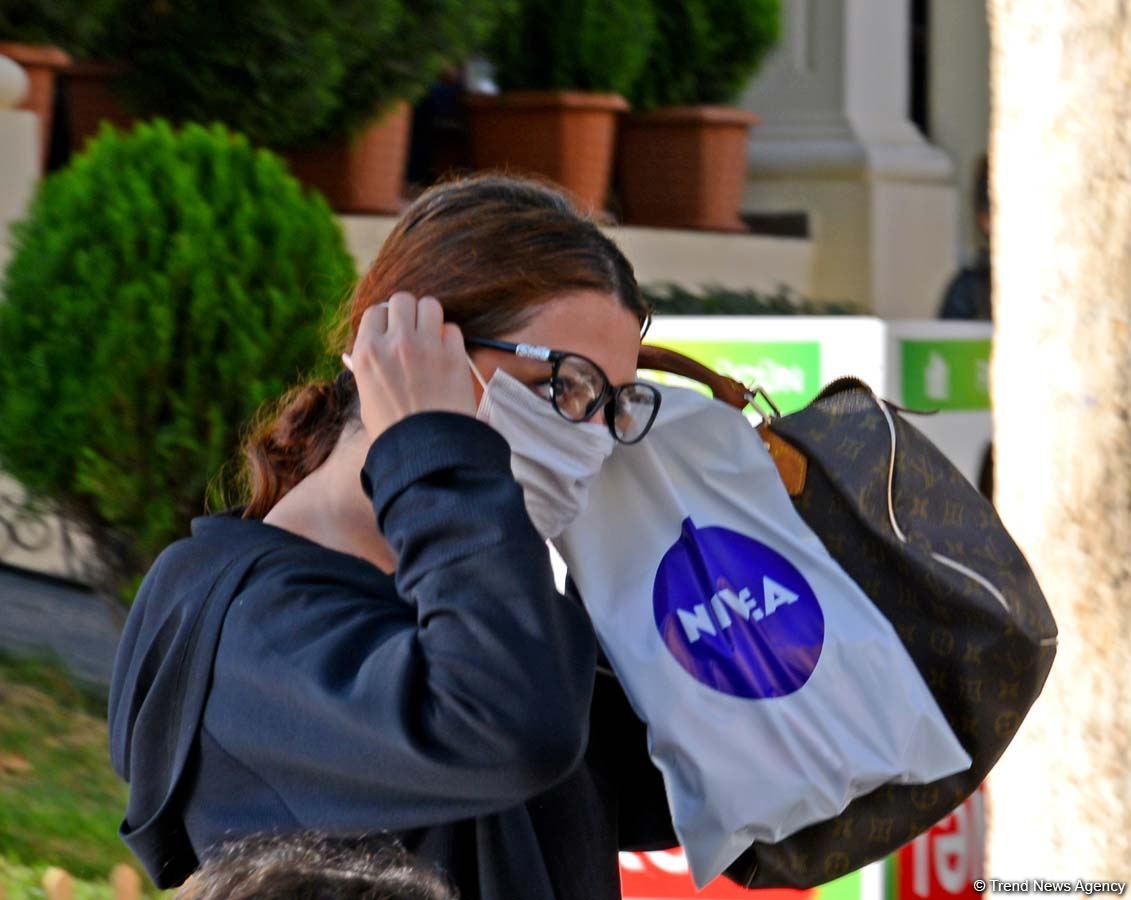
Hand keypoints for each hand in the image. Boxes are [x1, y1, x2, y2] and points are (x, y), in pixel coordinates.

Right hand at [342, 292, 476, 442]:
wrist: (425, 451)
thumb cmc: (393, 430)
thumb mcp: (366, 396)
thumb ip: (370, 366)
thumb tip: (374, 346)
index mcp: (367, 352)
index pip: (375, 311)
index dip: (385, 319)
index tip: (392, 331)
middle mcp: (394, 343)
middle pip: (402, 299)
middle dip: (408, 312)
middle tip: (413, 331)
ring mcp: (425, 346)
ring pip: (430, 305)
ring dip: (431, 318)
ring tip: (432, 337)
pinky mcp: (453, 355)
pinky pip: (452, 328)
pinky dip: (450, 338)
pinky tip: (447, 355)